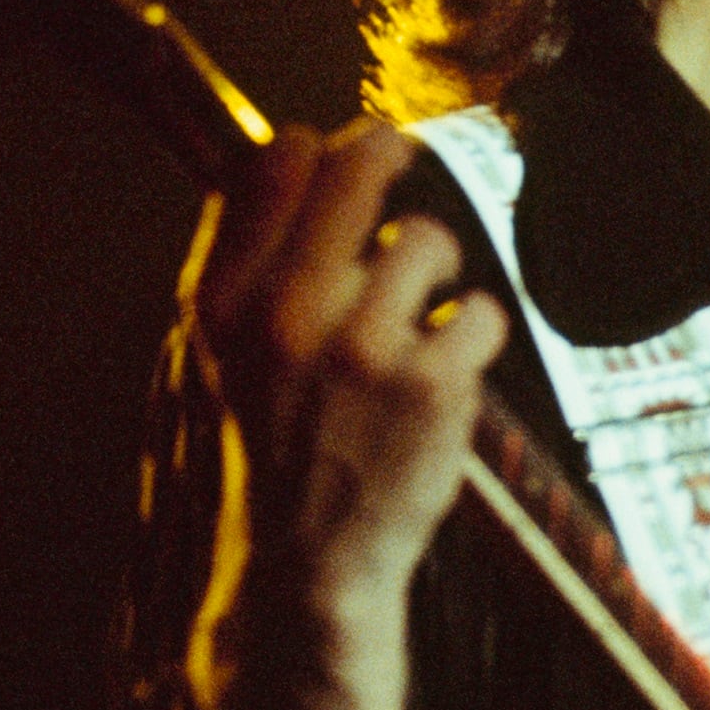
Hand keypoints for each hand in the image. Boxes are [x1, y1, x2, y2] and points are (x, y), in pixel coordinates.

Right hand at [188, 118, 506, 709]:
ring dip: (435, 272)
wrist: (309, 561)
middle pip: (359, 169)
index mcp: (227, 301)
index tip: (335, 158)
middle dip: (389, 153)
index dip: (318, 149)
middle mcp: (289, 315)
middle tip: (400, 153)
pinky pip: (481, 312)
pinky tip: (444, 370)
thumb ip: (252, 255)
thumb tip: (295, 148)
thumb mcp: (229, 351)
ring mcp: (363, 348)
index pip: (277, 163)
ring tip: (416, 319)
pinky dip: (473, 339)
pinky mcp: (430, 386)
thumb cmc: (280, 443)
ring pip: (430, 241)